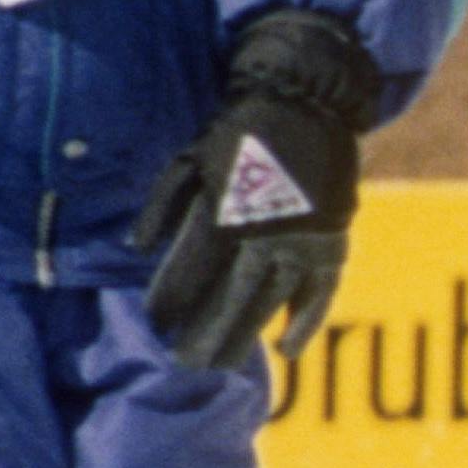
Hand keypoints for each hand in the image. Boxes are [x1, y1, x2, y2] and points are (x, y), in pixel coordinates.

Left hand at [135, 11, 378, 376]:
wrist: (307, 102)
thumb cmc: (238, 131)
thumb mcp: (188, 159)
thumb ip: (162, 205)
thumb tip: (136, 250)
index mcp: (223, 209)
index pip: (192, 269)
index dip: (171, 300)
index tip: (153, 325)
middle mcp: (263, 231)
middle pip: (230, 295)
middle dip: (204, 332)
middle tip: (184, 362)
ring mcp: (301, 239)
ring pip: (270, 299)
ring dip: (245, 334)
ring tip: (221, 364)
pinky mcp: (331, 240)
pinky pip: (321, 290)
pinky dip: (306, 320)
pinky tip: (289, 349)